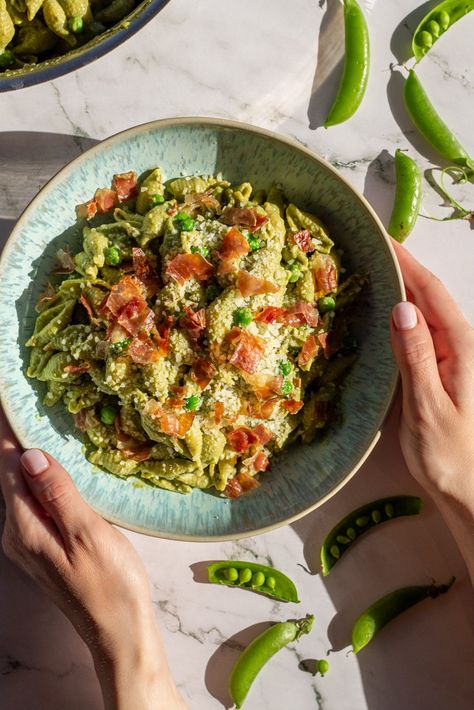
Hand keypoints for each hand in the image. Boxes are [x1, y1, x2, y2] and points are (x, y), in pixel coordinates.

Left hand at [0, 412, 184, 709]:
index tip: (7, 397)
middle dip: (12, 438)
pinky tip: (51, 465)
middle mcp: (17, 532)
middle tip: (23, 401)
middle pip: (7, 475)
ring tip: (34, 422)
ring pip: (19, 487)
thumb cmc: (110, 583)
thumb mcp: (86, 533)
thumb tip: (28, 454)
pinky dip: (38, 476)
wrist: (118, 629)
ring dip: (24, 456)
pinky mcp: (42, 544)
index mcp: (24, 526)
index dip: (7, 430)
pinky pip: (32, 500)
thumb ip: (57, 492)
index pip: (7, 466)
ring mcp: (28, 540)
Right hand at [390, 241, 473, 584]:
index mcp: (461, 348)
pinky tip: (385, 310)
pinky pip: (421, 331)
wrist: (468, 490)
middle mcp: (459, 345)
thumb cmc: (449, 455)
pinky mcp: (442, 369)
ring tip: (371, 268)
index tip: (382, 238)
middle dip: (402, 266)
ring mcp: (452, 356)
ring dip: (401, 286)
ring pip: (424, 311)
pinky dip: (401, 313)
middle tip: (368, 246)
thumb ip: (416, 357)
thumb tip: (402, 309)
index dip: (407, 262)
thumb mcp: (428, 407)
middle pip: (428, 295)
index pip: (430, 293)